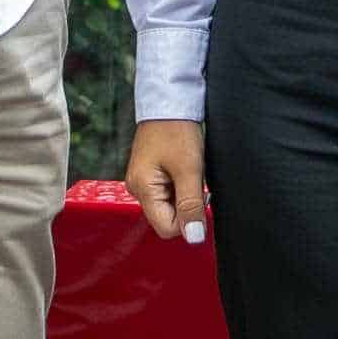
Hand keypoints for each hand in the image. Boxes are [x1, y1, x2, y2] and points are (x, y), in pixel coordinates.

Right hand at [126, 121, 208, 243]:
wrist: (170, 100)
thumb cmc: (177, 130)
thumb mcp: (189, 169)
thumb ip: (191, 206)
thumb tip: (194, 238)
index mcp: (142, 189)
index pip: (167, 228)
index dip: (189, 219)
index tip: (200, 195)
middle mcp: (137, 188)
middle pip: (168, 218)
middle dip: (187, 204)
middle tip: (195, 178)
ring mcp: (142, 181)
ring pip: (170, 205)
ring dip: (185, 193)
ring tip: (189, 169)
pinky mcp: (149, 174)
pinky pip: (168, 192)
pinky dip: (181, 184)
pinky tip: (184, 167)